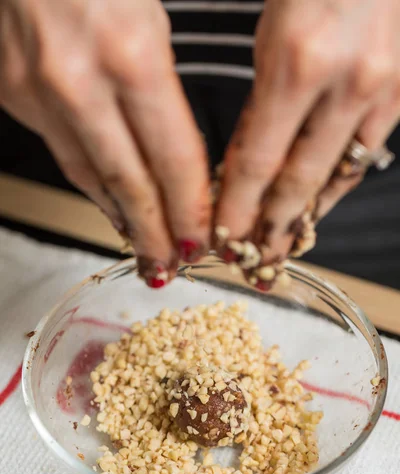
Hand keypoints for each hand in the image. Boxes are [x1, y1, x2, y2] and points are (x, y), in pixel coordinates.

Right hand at [0, 0, 210, 285]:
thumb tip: (177, 155)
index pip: (172, 160)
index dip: (189, 210)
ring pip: (90, 178)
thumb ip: (163, 88)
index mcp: (130, 54)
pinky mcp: (12, 91)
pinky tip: (108, 202)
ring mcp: (37, 89)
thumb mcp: (151, 13)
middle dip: (154, 236)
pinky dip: (91, 184)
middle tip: (168, 268)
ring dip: (120, 220)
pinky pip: (62, 153)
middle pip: (129, 185)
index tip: (198, 241)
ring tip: (142, 248)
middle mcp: (78, 80)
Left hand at [215, 0, 399, 287]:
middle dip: (272, 231)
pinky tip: (317, 210)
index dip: (238, 208)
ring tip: (283, 251)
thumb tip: (245, 171)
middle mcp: (345, 83)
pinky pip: (362, 158)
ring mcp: (380, 92)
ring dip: (305, 220)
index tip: (220, 240)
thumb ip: (259, 106)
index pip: (257, 162)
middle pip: (298, 182)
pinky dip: (335, 189)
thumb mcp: (269, 35)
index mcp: (296, 63)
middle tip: (253, 266)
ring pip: (334, 179)